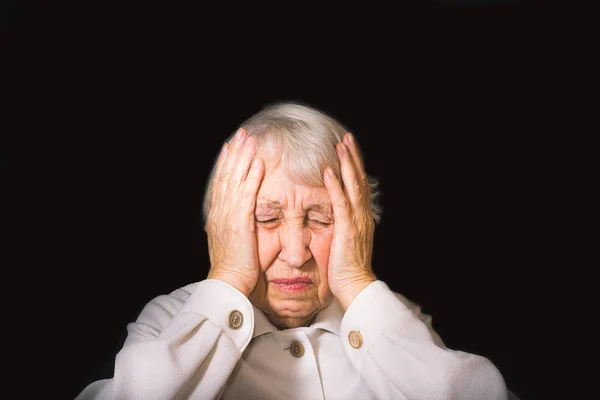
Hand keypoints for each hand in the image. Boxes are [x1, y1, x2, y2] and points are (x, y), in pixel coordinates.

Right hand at [205, 128, 264, 295]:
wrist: (227, 283)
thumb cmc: (233, 268)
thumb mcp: (230, 243)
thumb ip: (233, 228)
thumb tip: (236, 221)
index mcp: (218, 216)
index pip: (221, 183)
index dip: (226, 163)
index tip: (230, 147)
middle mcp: (220, 212)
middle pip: (226, 175)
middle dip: (234, 153)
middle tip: (241, 134)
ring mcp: (228, 216)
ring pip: (235, 180)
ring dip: (243, 158)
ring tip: (250, 140)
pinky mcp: (239, 222)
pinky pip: (247, 194)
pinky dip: (251, 177)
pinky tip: (258, 162)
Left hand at [324, 133, 376, 310]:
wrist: (355, 286)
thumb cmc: (347, 268)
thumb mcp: (347, 241)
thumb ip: (345, 224)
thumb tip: (338, 214)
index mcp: (362, 217)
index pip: (360, 185)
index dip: (355, 165)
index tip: (348, 148)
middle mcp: (363, 215)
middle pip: (359, 180)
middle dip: (353, 157)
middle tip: (346, 137)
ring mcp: (356, 221)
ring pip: (353, 186)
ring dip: (346, 164)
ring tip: (340, 145)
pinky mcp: (347, 230)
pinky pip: (340, 203)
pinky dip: (334, 186)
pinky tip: (328, 171)